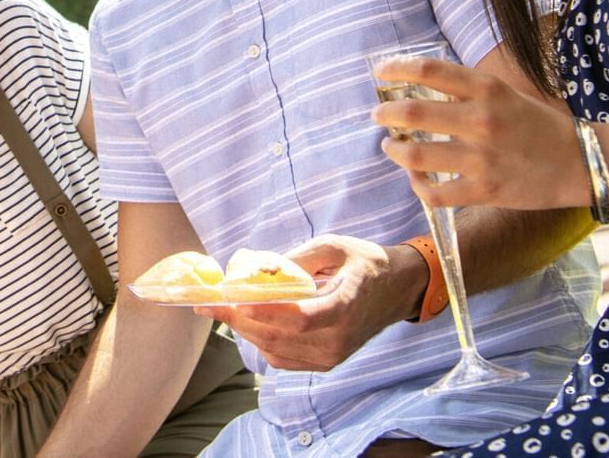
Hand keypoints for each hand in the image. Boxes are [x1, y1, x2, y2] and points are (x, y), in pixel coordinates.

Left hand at [193, 235, 424, 371]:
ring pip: (276, 351)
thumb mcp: (335, 247)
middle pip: (279, 337)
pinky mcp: (326, 363)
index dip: (263, 313)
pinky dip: (261, 342)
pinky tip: (249, 323)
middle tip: (210, 302)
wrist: (398, 289)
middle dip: (239, 319)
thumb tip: (257, 268)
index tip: (232, 300)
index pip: (298, 319)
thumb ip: (298, 258)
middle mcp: (338, 340)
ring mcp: (332, 356)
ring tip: (223, 309)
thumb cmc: (367, 263)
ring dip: (246, 331)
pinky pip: (284, 359)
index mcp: (345, 308)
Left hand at [372, 56, 586, 211]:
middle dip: (386, 114)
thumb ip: (466, 91)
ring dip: (394, 150)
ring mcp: (481, 158)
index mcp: (487, 89)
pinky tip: (416, 178)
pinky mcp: (484, 190)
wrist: (578, 162)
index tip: (381, 72)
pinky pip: (434, 193)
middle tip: (379, 116)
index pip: (429, 70)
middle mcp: (481, 120)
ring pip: (415, 156)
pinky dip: (417, 185)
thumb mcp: (504, 94)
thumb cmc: (536, 125)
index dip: (397, 68)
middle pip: (413, 113)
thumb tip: (419, 86)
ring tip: (390, 146)